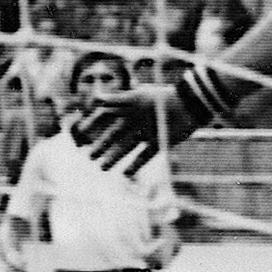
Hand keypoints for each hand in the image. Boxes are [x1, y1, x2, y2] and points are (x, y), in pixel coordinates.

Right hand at [74, 82, 194, 172]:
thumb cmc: (161, 98)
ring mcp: (146, 133)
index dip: (94, 124)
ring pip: (126, 148)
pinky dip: (136, 165)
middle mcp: (135, 121)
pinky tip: (126, 174)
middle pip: (114, 136)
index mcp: (129, 108)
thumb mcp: (137, 98)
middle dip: (101, 146)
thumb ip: (116, 100)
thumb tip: (95, 98)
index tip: (81, 134)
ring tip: (103, 168)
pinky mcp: (159, 144)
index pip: (106, 117)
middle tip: (90, 157)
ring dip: (114, 158)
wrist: (189, 106)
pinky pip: (144, 156)